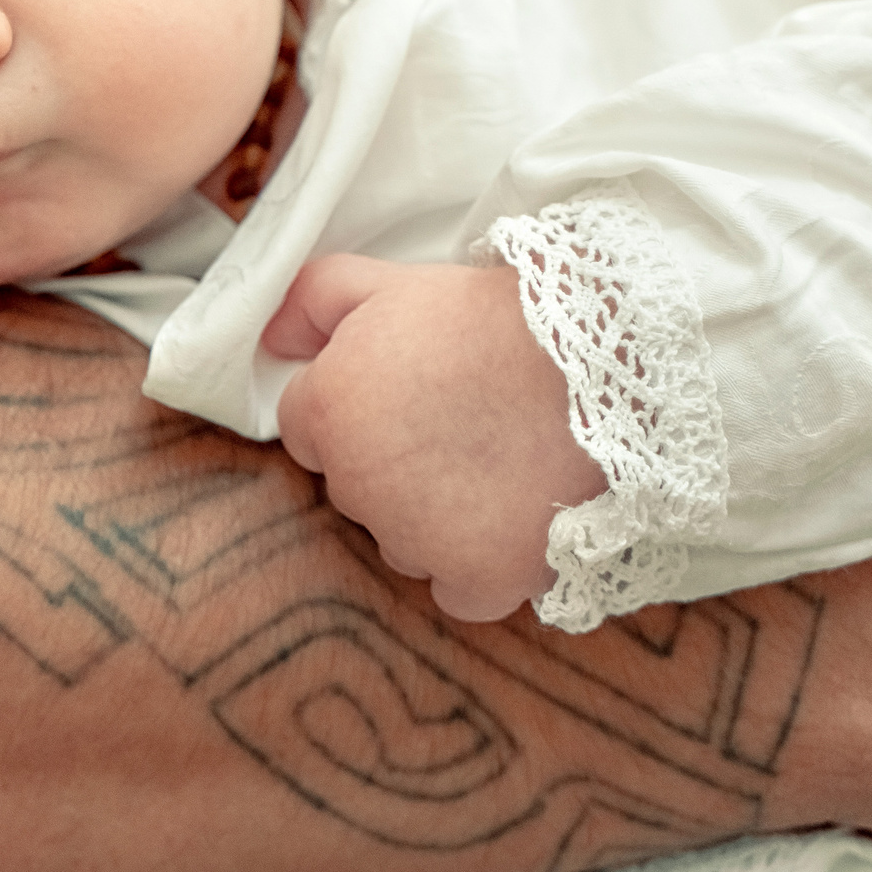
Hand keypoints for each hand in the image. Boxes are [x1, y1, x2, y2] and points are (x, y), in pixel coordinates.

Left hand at [264, 255, 603, 620]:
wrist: (602, 360)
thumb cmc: (493, 318)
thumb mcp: (389, 282)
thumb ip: (309, 302)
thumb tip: (269, 342)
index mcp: (327, 414)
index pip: (308, 428)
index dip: (356, 404)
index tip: (408, 388)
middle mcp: (359, 489)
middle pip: (355, 487)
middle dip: (390, 459)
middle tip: (457, 416)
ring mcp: (419, 542)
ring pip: (402, 539)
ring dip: (431, 516)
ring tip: (493, 458)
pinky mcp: (481, 580)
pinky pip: (457, 589)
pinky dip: (477, 565)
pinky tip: (509, 514)